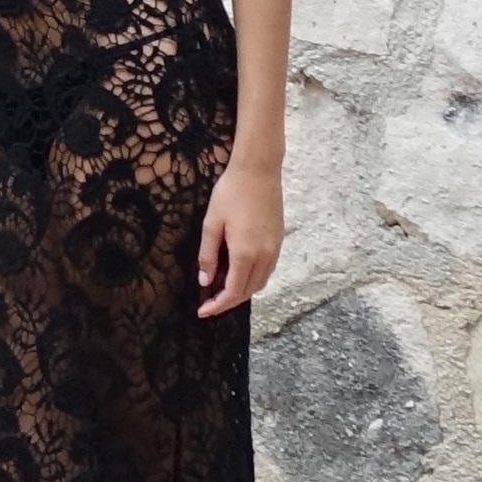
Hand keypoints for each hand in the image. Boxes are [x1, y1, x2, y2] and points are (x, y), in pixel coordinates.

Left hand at [195, 157, 282, 317]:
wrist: (259, 170)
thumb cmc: (231, 192)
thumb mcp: (212, 223)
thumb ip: (208, 255)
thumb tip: (205, 281)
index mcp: (245, 253)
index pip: (232, 292)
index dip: (217, 306)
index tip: (202, 311)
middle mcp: (264, 256)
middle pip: (248, 292)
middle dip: (228, 302)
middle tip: (209, 303)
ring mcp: (275, 248)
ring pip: (260, 283)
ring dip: (242, 291)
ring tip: (222, 289)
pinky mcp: (279, 240)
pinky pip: (267, 270)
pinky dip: (253, 279)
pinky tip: (240, 272)